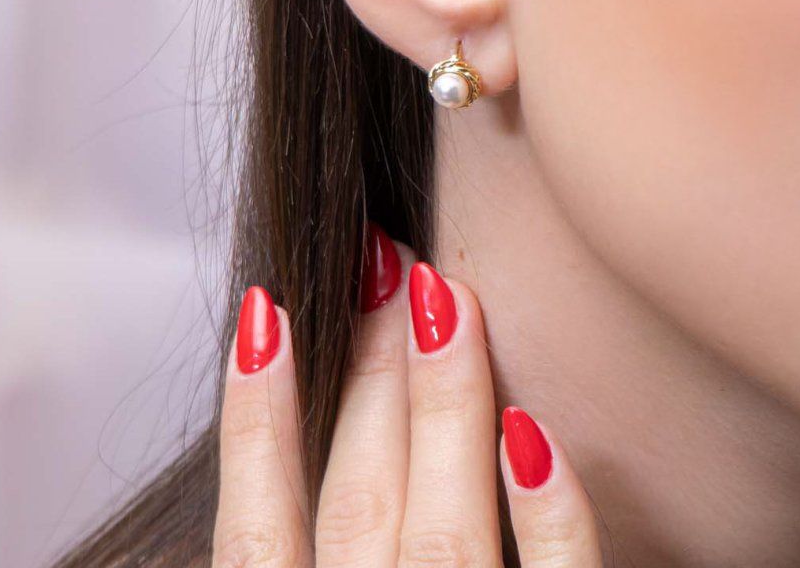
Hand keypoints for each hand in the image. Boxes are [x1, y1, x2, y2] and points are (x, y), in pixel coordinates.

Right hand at [210, 223, 603, 565]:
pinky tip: (532, 429)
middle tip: (379, 261)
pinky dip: (545, 517)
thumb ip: (300, 556)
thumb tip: (295, 458)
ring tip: (441, 294)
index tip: (264, 310)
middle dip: (364, 373)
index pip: (255, 536)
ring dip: (441, 404)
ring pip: (441, 531)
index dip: (254, 421)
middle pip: (356, 502)